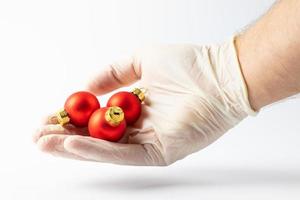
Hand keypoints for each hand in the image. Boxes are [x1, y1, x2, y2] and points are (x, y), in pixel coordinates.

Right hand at [34, 38, 255, 165]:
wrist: (220, 75)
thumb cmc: (188, 65)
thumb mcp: (140, 60)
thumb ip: (112, 73)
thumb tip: (86, 87)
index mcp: (135, 109)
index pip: (97, 118)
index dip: (72, 117)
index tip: (49, 115)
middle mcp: (139, 128)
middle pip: (97, 137)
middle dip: (66, 136)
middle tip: (38, 134)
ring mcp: (149, 142)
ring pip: (105, 149)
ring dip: (73, 147)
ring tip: (44, 142)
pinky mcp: (159, 152)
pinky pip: (124, 154)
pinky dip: (96, 150)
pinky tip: (72, 144)